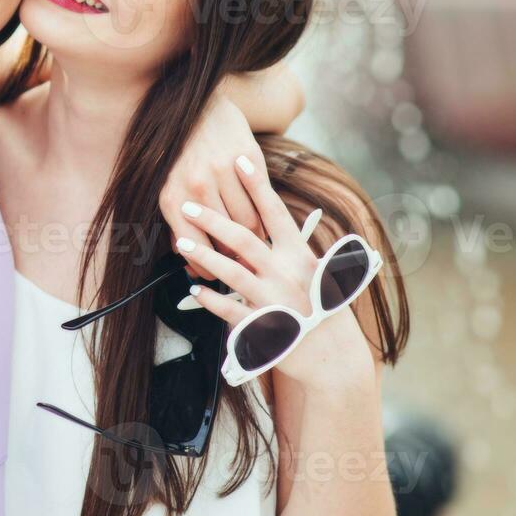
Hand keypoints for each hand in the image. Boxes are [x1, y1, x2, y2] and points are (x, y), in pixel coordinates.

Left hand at [158, 92, 266, 277]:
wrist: (196, 103)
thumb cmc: (178, 154)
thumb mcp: (167, 188)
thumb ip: (178, 223)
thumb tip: (187, 261)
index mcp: (172, 198)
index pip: (195, 249)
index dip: (207, 269)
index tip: (215, 280)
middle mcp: (196, 185)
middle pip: (225, 241)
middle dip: (235, 261)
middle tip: (245, 271)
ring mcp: (221, 171)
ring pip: (248, 224)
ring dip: (255, 242)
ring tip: (258, 253)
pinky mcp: (245, 158)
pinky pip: (262, 200)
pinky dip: (265, 218)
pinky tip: (265, 226)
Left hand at [176, 155, 374, 392]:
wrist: (332, 355)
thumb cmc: (320, 305)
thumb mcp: (313, 270)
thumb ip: (287, 248)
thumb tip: (263, 217)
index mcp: (300, 254)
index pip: (275, 212)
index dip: (258, 185)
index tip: (240, 159)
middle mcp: (287, 273)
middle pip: (245, 238)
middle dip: (215, 219)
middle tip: (189, 203)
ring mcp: (275, 300)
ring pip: (233, 271)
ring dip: (205, 255)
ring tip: (182, 241)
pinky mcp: (264, 327)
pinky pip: (231, 310)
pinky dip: (212, 300)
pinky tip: (194, 290)